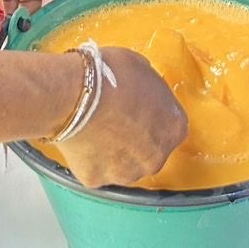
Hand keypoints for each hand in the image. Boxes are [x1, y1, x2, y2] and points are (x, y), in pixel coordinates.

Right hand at [57, 47, 187, 187]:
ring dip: (113, 152)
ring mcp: (126, 172)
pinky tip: (80, 139)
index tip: (139, 109)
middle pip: (149, 151)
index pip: (170, 126)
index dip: (152, 116)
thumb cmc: (110, 76)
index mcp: (174, 128)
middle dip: (134, 139)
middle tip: (115, 119)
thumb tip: (143, 92)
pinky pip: (95, 170)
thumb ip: (152, 89)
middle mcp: (155, 157)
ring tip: (95, 129)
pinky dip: (88, 159)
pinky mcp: (97, 179)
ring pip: (122, 165)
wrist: (74, 93)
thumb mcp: (143, 68)